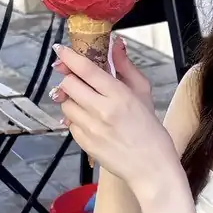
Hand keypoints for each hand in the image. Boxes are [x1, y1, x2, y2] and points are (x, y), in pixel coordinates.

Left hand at [52, 40, 176, 195]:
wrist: (151, 168)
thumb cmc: (151, 130)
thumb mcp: (144, 93)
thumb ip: (126, 67)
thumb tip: (115, 45)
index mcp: (119, 95)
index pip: (85, 69)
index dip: (69, 57)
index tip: (61, 50)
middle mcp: (101, 111)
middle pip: (68, 84)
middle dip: (69, 78)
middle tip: (76, 78)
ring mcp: (91, 129)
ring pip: (66, 104)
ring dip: (72, 99)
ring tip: (86, 101)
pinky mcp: (84, 144)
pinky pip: (69, 124)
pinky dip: (76, 118)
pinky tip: (90, 120)